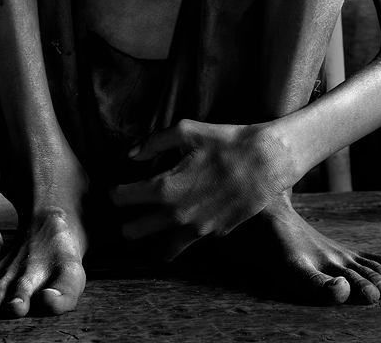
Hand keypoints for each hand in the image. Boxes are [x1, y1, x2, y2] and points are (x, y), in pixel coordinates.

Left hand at [110, 119, 287, 259]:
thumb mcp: (186, 131)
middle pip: (132, 232)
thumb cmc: (226, 142)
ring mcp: (195, 229)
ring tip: (151, 221)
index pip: (122, 199)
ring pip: (158, 250)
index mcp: (165, 188)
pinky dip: (178, 235)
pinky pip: (186, 242)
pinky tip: (183, 217)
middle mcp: (176, 215)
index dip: (115, 191)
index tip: (119, 186)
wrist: (265, 161)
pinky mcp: (213, 234)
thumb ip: (154, 142)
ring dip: (150, 238)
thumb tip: (132, 154)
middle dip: (126, 219)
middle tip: (133, 207)